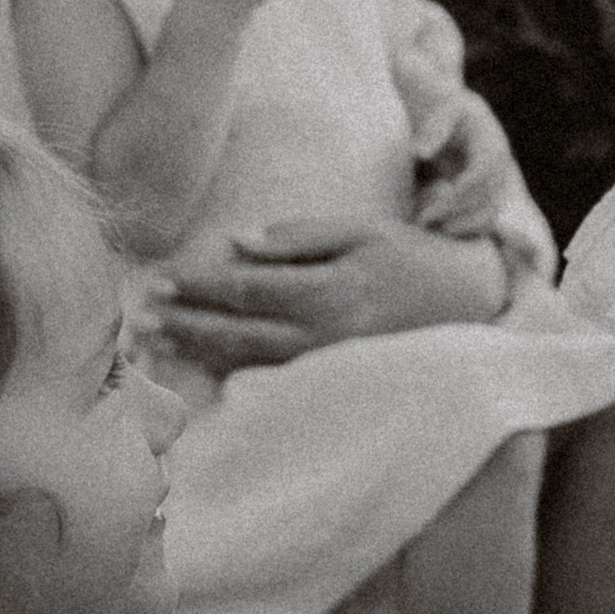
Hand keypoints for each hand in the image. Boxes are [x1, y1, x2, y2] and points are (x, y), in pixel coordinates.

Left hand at [150, 218, 499, 373]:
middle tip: (142, 318)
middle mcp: (322, 337)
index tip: (160, 281)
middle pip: (236, 333)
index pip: (244, 290)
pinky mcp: (333, 382)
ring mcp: (327, 367)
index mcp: (327, 293)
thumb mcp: (362, 230)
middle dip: (185, 324)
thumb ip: (300, 235)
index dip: (198, 286)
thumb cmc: (413, 259)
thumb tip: (237, 241)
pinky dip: (231, 374)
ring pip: (248, 364)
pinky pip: (272, 380)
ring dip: (197, 353)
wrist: (472, 308)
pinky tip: (203, 367)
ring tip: (157, 344)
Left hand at [412, 86, 517, 237]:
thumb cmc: (443, 105)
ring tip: (433, 228)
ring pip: (490, 212)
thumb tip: (421, 154)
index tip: (431, 204)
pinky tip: (443, 228)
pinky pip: (486, 217)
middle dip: (455, 212)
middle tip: (422, 220)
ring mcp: (497, 180)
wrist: (452, 109)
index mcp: (492, 143)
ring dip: (464, 225)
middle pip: (486, 197)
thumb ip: (433, 128)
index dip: (458, 192)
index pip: (480, 174)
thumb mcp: (440, 108)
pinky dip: (468, 228)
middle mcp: (500, 165)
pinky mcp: (488, 191)